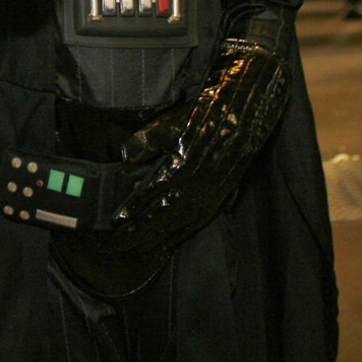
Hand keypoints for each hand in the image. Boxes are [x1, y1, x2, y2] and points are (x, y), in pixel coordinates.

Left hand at [107, 40, 287, 256]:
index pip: (153, 195)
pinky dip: (177, 236)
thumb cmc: (207, 110)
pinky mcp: (220, 195)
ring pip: (179, 225)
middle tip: (113, 248)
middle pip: (163, 218)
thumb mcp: (176, 117)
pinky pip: (196, 222)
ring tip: (131, 252)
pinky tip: (163, 246)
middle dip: (138, 235)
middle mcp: (198, 184)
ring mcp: (211, 193)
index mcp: (185, 164)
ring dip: (154, 241)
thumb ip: (150, 138)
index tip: (114, 220)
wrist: (248, 108)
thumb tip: (126, 156)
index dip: (133, 210)